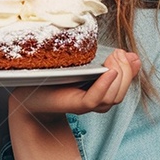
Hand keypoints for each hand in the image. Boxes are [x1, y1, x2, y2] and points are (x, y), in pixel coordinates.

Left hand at [9, 48, 141, 120]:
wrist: (26, 92)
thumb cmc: (52, 77)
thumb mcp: (84, 65)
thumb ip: (107, 62)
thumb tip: (133, 57)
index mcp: (99, 92)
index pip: (124, 87)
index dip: (130, 72)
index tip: (130, 55)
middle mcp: (94, 102)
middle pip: (120, 94)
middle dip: (125, 72)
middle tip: (119, 53)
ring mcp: (84, 104)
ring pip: (111, 98)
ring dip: (118, 77)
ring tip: (113, 59)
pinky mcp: (73, 105)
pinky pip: (94, 99)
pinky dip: (104, 86)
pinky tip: (109, 72)